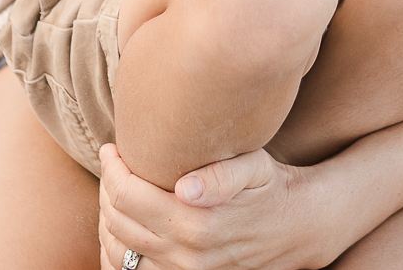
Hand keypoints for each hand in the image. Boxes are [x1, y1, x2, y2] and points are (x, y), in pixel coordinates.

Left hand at [97, 144, 344, 269]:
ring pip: (118, 251)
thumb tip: (185, 187)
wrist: (295, 228)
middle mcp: (186, 256)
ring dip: (107, 219)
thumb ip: (221, 175)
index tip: (112, 148)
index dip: (112, 169)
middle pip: (117, 223)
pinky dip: (115, 250)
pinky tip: (120, 226)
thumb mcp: (255, 168)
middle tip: (112, 163)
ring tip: (114, 189)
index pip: (128, 197)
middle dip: (107, 188)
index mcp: (198, 224)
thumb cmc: (270, 187)